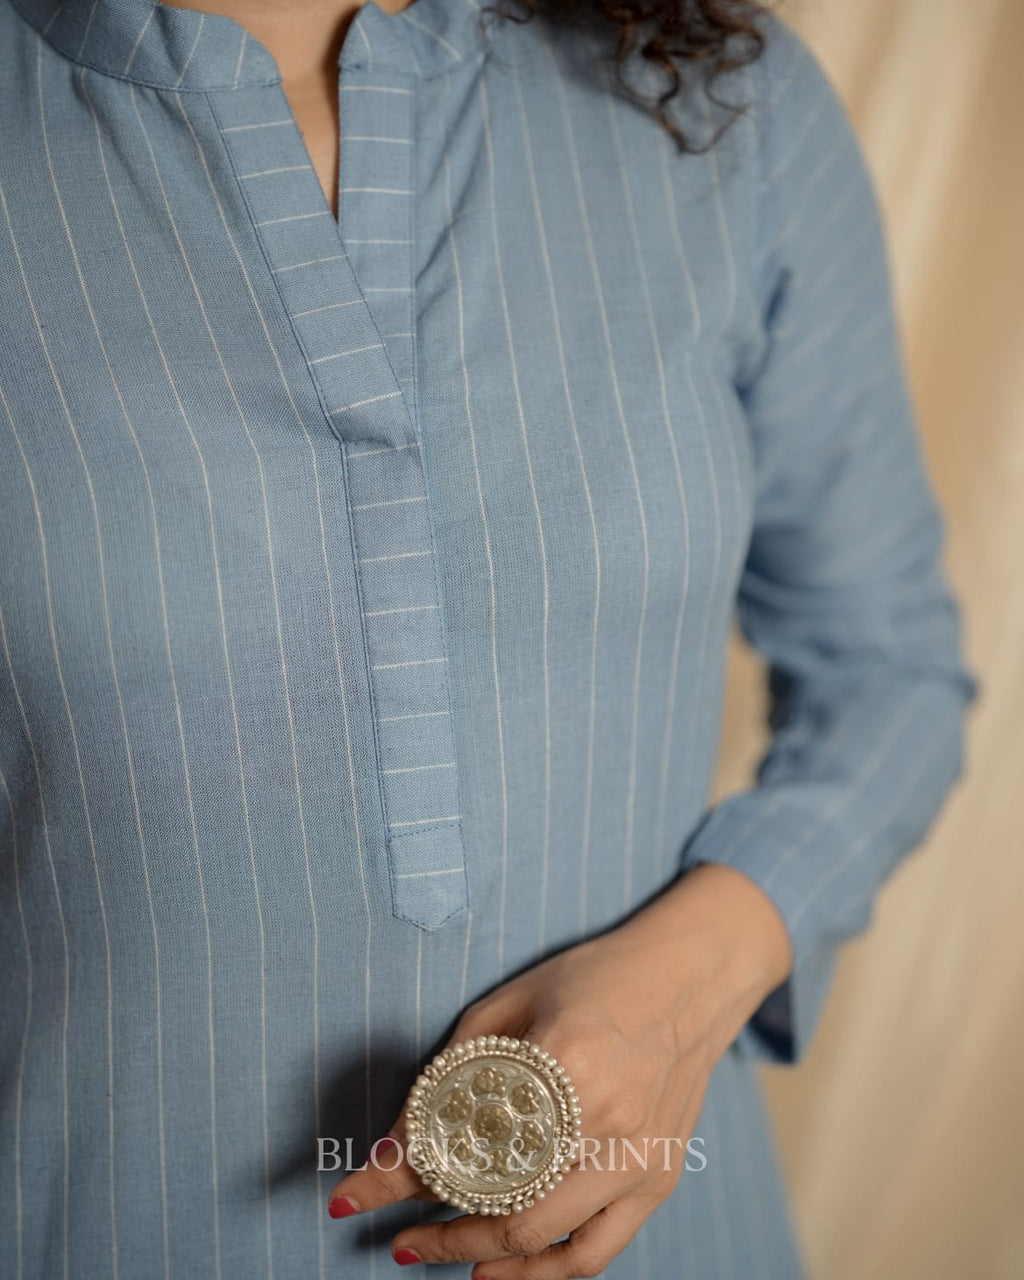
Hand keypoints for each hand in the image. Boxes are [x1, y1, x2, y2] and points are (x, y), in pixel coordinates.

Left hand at [326, 862, 792, 1277]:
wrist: (690, 976)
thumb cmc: (595, 977)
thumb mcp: (511, 1001)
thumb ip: (452, 1072)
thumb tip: (394, 1142)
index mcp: (565, 1062)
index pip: (463, 1142)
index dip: (397, 1178)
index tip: (349, 1197)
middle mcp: (606, 1120)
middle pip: (508, 1211)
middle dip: (440, 1236)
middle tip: (399, 1241)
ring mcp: (640, 1157)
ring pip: (553, 1248)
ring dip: (492, 1265)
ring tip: (448, 1260)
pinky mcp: (660, 1176)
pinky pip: (600, 1249)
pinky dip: (552, 1272)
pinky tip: (510, 1268)